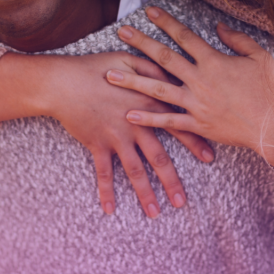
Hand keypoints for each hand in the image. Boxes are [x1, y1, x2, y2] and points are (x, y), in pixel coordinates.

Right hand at [0, 52, 214, 217]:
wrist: (63, 81)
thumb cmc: (95, 67)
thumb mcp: (130, 60)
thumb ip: (154, 70)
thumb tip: (174, 76)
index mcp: (147, 104)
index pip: (177, 125)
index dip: (194, 142)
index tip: (209, 158)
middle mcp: (135, 124)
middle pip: (159, 157)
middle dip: (172, 181)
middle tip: (182, 201)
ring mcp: (115, 137)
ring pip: (134, 170)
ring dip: (145, 193)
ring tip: (155, 213)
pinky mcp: (96, 144)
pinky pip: (102, 172)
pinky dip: (106, 191)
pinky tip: (110, 209)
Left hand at [107, 6, 273, 168]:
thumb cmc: (269, 90)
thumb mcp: (259, 57)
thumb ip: (238, 39)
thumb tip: (218, 26)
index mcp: (214, 61)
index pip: (184, 36)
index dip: (165, 22)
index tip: (148, 11)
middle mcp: (200, 80)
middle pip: (164, 58)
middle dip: (141, 43)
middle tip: (121, 32)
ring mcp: (196, 103)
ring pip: (157, 90)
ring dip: (132, 81)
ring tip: (110, 75)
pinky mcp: (196, 124)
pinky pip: (168, 121)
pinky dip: (148, 119)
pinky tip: (128, 114)